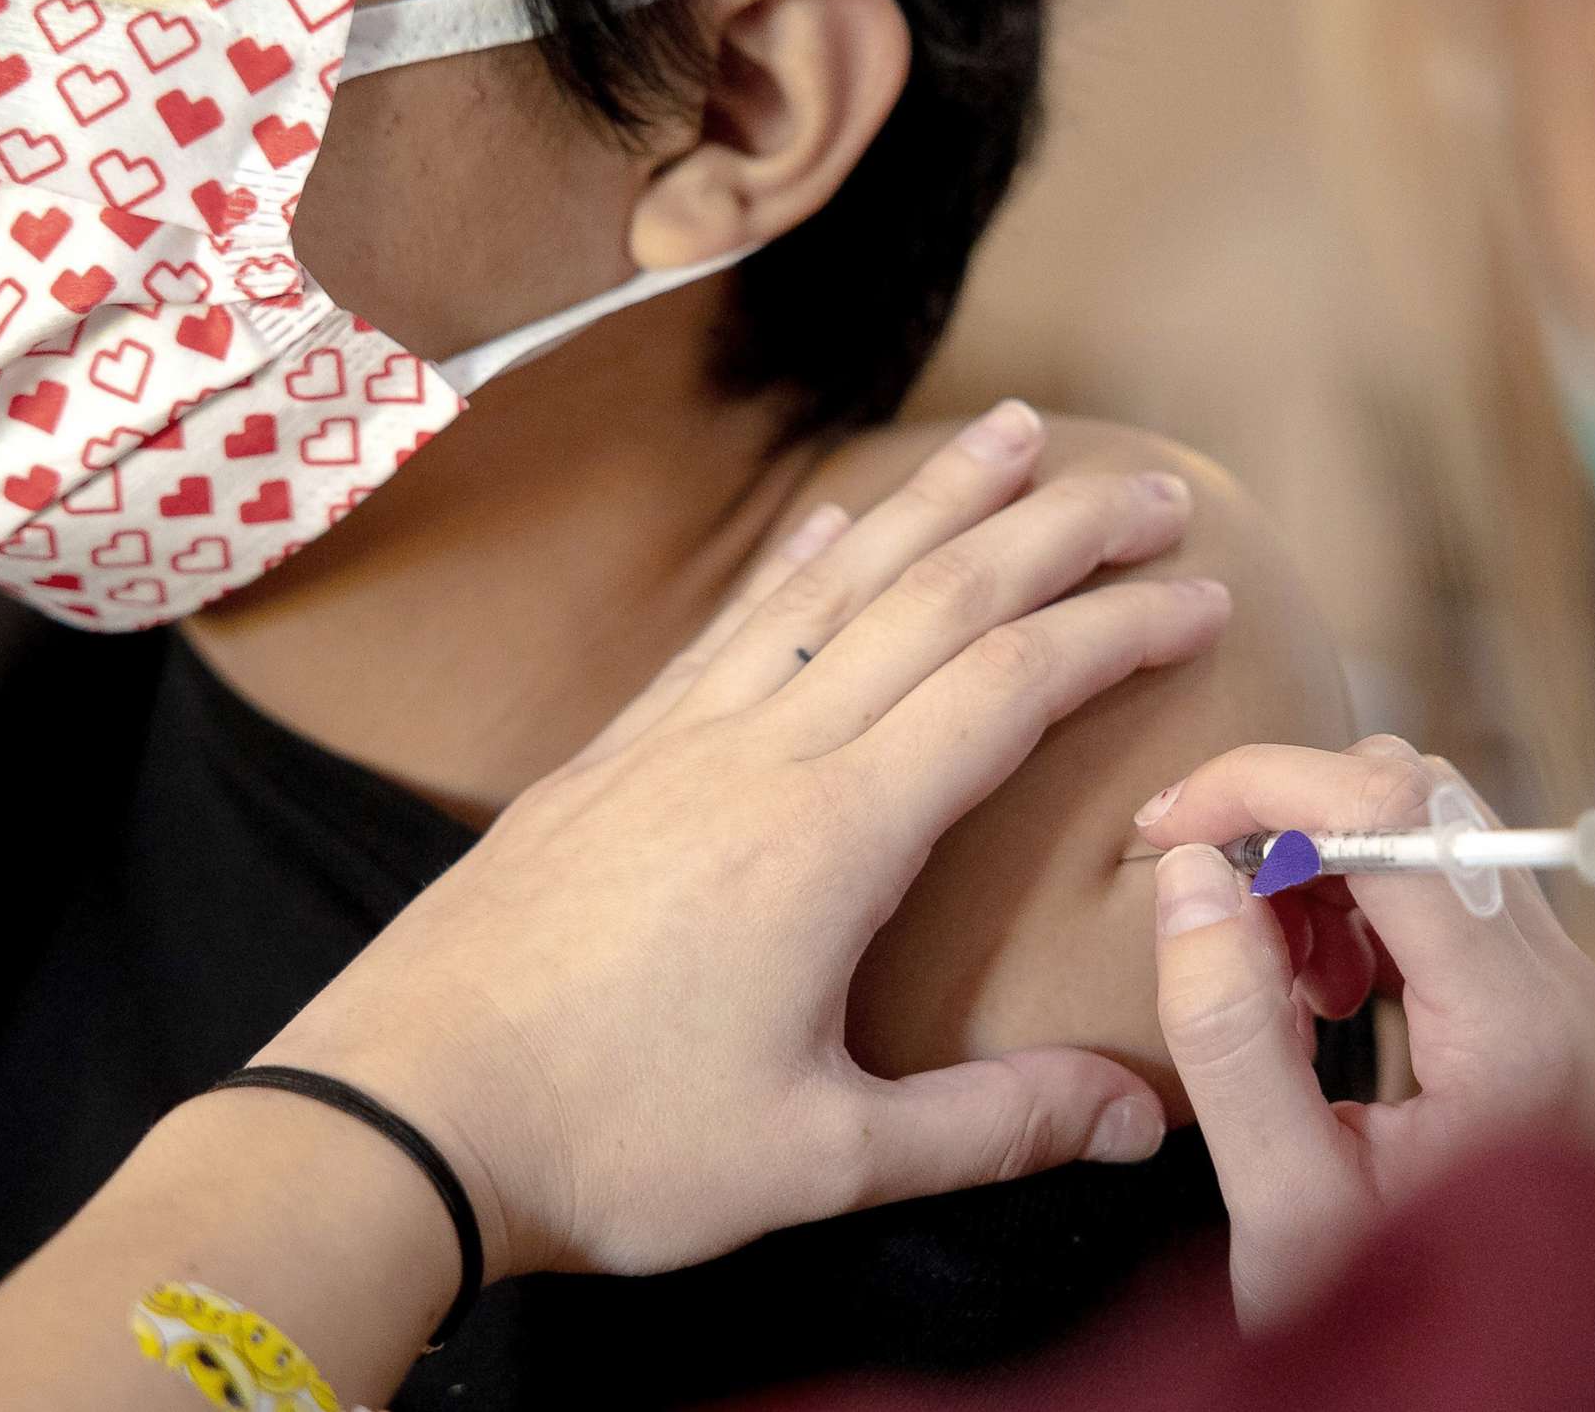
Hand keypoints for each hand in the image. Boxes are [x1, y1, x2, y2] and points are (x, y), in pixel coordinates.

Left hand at [260, 400, 1230, 1285]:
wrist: (394, 1119)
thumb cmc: (604, 1145)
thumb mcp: (818, 1161)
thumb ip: (988, 1127)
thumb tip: (1141, 1114)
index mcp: (828, 837)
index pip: (1004, 687)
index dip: (1114, 630)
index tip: (1200, 593)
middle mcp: (757, 755)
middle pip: (934, 600)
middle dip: (1054, 531)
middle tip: (1152, 488)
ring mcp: (672, 742)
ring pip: (829, 584)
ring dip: (931, 503)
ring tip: (1009, 434)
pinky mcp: (606, 759)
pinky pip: (726, 627)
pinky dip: (795, 562)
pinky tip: (829, 522)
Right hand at [1137, 737, 1594, 1329]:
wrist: (1503, 1385)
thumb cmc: (1403, 1318)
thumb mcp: (1287, 1207)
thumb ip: (1233, 1040)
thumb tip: (1189, 877)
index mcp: (1517, 1027)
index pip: (1394, 815)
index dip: (1262, 788)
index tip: (1165, 826)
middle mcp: (1564, 981)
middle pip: (1418, 799)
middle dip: (1286, 821)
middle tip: (1201, 902)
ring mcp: (1563, 984)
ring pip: (1426, 827)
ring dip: (1316, 861)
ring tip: (1266, 976)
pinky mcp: (1542, 996)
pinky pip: (1437, 883)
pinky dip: (1352, 899)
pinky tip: (1313, 991)